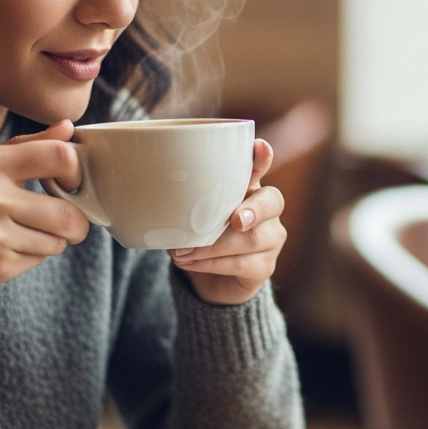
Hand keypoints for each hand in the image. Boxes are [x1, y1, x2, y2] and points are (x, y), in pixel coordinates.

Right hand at [0, 120, 89, 298]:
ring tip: (19, 235)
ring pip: (56, 242)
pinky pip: (36, 262)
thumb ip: (22, 148)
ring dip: (48, 241)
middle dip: (74, 222)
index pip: (60, 158)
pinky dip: (27, 258)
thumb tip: (67, 129)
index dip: (76, 173)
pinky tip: (1, 251)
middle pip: (68, 214)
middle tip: (65, 223)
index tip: (71, 183)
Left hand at [171, 139, 285, 304]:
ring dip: (215, 245)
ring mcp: (270, 240)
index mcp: (248, 189)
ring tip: (182, 251)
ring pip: (252, 238)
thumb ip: (183, 199)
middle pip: (273, 202)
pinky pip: (242, 264)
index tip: (259, 147)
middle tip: (234, 219)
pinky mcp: (264, 267)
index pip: (260, 168)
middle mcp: (268, 212)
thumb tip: (153, 189)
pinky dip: (211, 263)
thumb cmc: (202, 238)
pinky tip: (190, 262)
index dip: (262, 158)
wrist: (211, 281)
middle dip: (254, 209)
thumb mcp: (190, 214)